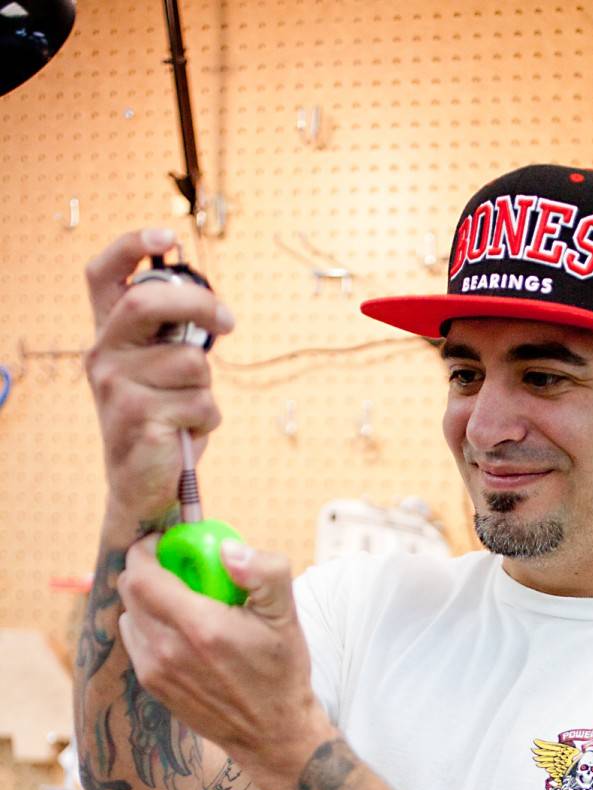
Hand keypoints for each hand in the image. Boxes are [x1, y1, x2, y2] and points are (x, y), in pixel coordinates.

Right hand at [84, 227, 235, 529]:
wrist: (142, 486)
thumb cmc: (159, 422)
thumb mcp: (159, 373)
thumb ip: (172, 339)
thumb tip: (213, 313)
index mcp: (107, 338)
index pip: (103, 276)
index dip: (130, 247)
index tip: (168, 237)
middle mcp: (104, 358)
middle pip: (147, 303)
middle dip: (198, 305)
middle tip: (227, 322)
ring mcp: (118, 390)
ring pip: (191, 364)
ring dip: (207, 388)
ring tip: (188, 411)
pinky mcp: (141, 421)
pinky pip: (201, 404)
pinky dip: (208, 420)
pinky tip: (186, 434)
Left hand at [117, 536, 331, 789]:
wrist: (272, 732)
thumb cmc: (281, 670)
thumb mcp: (286, 616)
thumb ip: (265, 573)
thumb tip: (228, 549)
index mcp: (199, 627)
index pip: (141, 574)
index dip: (147, 550)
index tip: (167, 545)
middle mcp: (168, 649)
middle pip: (129, 590)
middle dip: (149, 570)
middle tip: (179, 569)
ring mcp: (155, 670)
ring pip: (129, 615)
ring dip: (147, 600)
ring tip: (181, 603)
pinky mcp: (152, 685)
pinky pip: (136, 640)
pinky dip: (149, 626)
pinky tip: (180, 632)